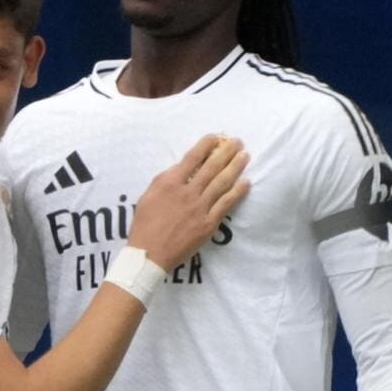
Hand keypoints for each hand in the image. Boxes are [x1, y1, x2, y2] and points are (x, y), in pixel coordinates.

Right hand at [126, 135, 249, 270]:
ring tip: (245, 156)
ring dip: (236, 167)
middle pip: (212, 167)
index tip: (216, 137)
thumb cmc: (145, 224)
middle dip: (227, 152)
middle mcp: (188, 192)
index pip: (192, 157)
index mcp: (170, 183)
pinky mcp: (208, 223)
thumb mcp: (149, 195)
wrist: (150, 253)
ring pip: (222, 182)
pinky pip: (226, 204)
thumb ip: (166, 179)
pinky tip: (246, 183)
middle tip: (238, 142)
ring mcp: (200, 208)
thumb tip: (181, 168)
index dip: (206, 145)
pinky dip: (237, 192)